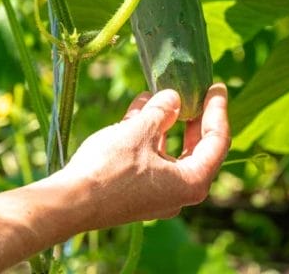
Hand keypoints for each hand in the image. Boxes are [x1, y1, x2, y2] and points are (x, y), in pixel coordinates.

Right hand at [61, 84, 229, 228]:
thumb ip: (161, 111)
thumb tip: (173, 97)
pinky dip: (146, 136)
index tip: (216, 86)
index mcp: (192, 182)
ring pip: (167, 152)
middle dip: (191, 117)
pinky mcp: (135, 192)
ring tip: (158, 93)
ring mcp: (156, 195)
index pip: (217, 141)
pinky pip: (149, 159)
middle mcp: (178, 193)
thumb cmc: (110, 168)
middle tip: (194, 91)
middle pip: (196, 149)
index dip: (217, 110)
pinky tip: (136, 111)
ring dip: (163, 123)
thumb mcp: (140, 132)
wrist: (71, 202)